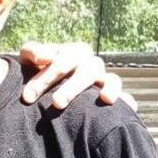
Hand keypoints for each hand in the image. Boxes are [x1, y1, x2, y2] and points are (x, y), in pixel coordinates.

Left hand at [19, 41, 136, 110]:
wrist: (41, 89)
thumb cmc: (35, 71)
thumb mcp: (28, 60)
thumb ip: (33, 51)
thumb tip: (46, 56)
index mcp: (72, 53)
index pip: (62, 60)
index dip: (46, 77)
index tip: (28, 96)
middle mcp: (90, 64)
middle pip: (88, 70)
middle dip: (72, 86)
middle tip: (57, 103)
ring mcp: (102, 79)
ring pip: (110, 79)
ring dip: (108, 88)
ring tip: (106, 99)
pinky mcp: (109, 94)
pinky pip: (123, 96)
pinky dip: (126, 99)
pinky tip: (129, 106)